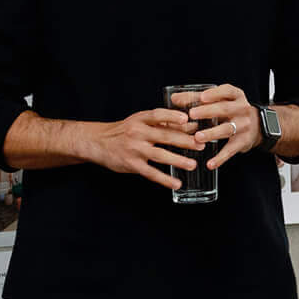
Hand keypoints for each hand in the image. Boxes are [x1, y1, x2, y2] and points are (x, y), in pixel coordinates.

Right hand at [78, 107, 204, 188]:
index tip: (187, 119)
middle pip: (164, 136)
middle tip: (201, 144)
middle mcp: (137, 132)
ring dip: (178, 160)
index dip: (173, 116)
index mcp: (140, 119)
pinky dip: (165, 179)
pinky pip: (151, 173)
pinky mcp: (132, 164)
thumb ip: (161, 123)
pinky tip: (176, 183)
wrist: (97, 142)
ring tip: (192, 165)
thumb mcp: (138, 121)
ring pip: (160, 155)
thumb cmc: (124, 131)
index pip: (158, 115)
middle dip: (184, 140)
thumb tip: (188, 123)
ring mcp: (134, 149)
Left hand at [177, 84, 264, 167]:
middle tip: (192, 114)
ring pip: (227, 129)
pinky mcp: (243, 142)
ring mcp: (244, 126)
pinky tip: (210, 164)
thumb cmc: (230, 110)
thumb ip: (197, 98)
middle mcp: (242, 109)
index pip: (227, 91)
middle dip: (208, 111)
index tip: (201, 97)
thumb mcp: (220, 100)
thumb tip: (174, 98)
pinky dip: (220, 158)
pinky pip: (231, 150)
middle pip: (225, 109)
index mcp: (236, 96)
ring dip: (212, 133)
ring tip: (198, 137)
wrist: (257, 126)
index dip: (214, 93)